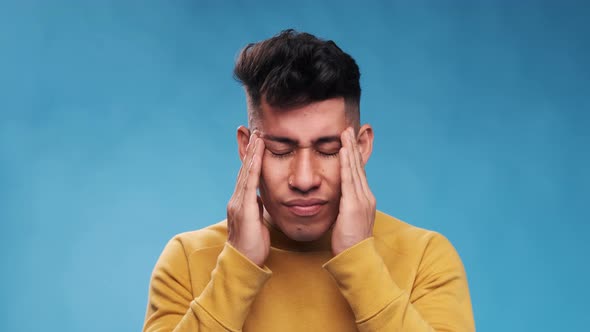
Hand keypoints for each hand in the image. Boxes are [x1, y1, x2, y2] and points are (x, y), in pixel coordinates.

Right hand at [227, 131, 269, 265]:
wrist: (243, 264)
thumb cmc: (252, 246)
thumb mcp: (256, 222)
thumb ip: (256, 208)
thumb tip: (260, 198)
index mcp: (241, 202)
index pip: (248, 175)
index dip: (252, 158)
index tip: (258, 141)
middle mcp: (237, 200)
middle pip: (245, 170)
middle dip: (251, 150)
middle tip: (256, 130)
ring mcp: (238, 204)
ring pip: (246, 174)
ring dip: (252, 154)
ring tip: (258, 137)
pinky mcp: (243, 210)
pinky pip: (249, 186)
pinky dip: (253, 169)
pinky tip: (257, 157)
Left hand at [331, 127, 375, 255]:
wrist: (356, 258)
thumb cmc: (348, 243)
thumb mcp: (346, 221)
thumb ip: (344, 208)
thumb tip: (337, 201)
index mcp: (364, 200)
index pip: (358, 173)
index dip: (354, 157)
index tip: (348, 142)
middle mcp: (366, 196)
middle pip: (359, 166)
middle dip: (353, 147)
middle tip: (349, 129)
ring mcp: (362, 200)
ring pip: (355, 169)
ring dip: (350, 149)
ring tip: (345, 133)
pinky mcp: (354, 205)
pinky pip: (349, 179)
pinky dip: (347, 163)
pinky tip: (343, 151)